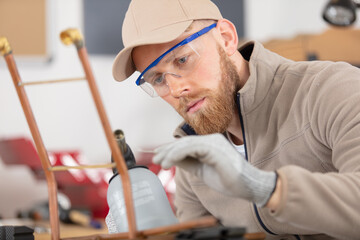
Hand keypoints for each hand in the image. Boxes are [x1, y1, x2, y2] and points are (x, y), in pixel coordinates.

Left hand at [153, 133, 276, 206]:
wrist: (249, 186)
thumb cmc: (228, 180)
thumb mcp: (202, 170)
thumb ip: (188, 163)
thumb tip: (171, 159)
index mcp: (210, 144)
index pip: (187, 144)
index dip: (171, 149)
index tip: (159, 154)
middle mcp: (212, 140)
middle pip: (184, 142)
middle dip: (168, 150)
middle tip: (155, 158)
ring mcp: (214, 142)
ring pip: (186, 144)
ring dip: (171, 153)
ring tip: (160, 163)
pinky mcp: (215, 148)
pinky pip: (192, 148)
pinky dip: (178, 154)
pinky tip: (169, 161)